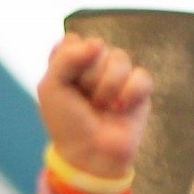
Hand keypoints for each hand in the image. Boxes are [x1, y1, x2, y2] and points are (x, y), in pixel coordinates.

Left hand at [40, 32, 153, 179]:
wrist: (90, 153)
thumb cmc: (67, 123)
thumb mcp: (52, 89)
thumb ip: (65, 59)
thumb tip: (96, 44)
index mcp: (70, 63)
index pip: (74, 41)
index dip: (69, 61)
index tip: (64, 84)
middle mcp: (94, 65)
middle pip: (98, 47)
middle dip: (88, 77)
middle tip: (84, 100)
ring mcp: (118, 75)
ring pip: (120, 58)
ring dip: (107, 87)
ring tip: (101, 107)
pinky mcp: (139, 88)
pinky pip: (141, 76)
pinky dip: (129, 94)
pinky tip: (121, 108)